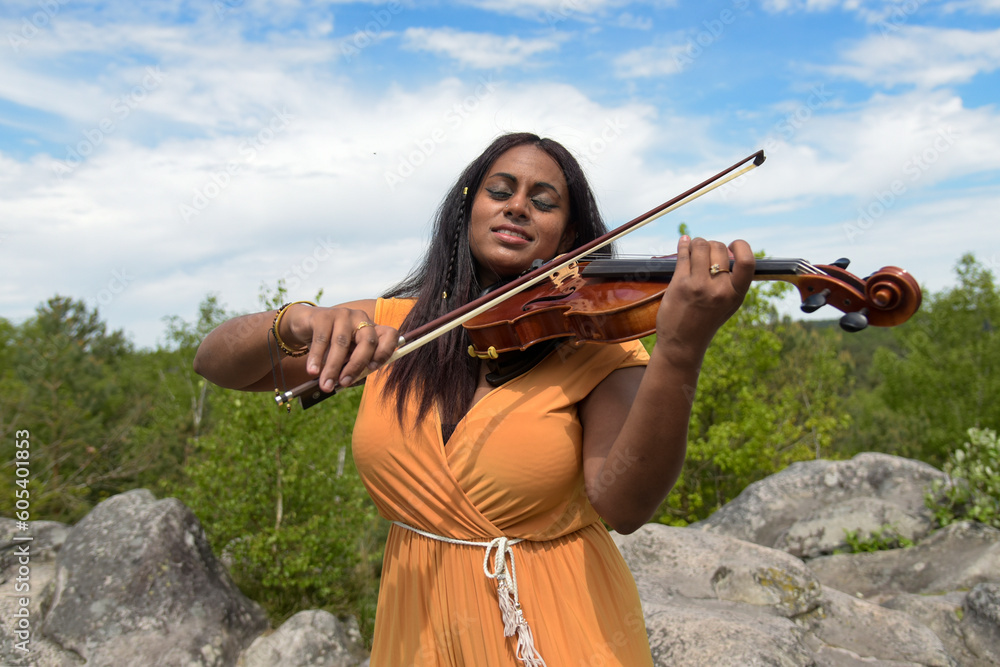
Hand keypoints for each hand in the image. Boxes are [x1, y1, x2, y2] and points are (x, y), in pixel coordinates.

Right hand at [280, 301, 397, 391]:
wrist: (304, 325)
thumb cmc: (330, 345)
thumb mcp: (346, 356)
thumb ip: (353, 367)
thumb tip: (352, 381)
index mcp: (372, 329)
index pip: (390, 335)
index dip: (385, 351)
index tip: (372, 368)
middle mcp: (361, 319)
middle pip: (368, 341)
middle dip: (357, 365)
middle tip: (344, 383)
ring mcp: (343, 315)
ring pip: (342, 343)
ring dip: (333, 367)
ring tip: (326, 385)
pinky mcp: (323, 315)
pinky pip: (322, 340)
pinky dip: (317, 358)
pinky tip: (312, 371)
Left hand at [653, 236, 754, 366]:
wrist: (683, 343)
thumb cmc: (706, 320)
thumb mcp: (728, 304)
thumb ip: (732, 280)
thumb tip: (728, 250)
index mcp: (736, 294)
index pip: (747, 262)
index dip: (741, 246)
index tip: (732, 245)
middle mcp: (719, 289)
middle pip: (719, 249)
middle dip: (712, 245)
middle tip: (706, 251)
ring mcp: (699, 286)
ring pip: (700, 246)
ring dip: (696, 243)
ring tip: (694, 248)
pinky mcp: (680, 284)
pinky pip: (683, 255)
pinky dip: (683, 245)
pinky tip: (683, 242)